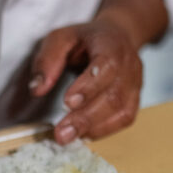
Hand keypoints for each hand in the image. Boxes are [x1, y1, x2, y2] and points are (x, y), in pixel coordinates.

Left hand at [29, 19, 143, 143]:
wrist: (117, 36)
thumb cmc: (85, 39)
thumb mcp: (60, 38)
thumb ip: (47, 61)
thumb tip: (36, 89)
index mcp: (111, 44)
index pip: (107, 66)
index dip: (89, 86)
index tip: (68, 103)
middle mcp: (129, 64)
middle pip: (114, 95)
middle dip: (86, 117)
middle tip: (62, 133)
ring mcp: (135, 82)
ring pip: (123, 110)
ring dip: (94, 127)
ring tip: (69, 136)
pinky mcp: (135, 98)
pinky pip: (125, 118)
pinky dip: (105, 130)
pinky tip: (85, 134)